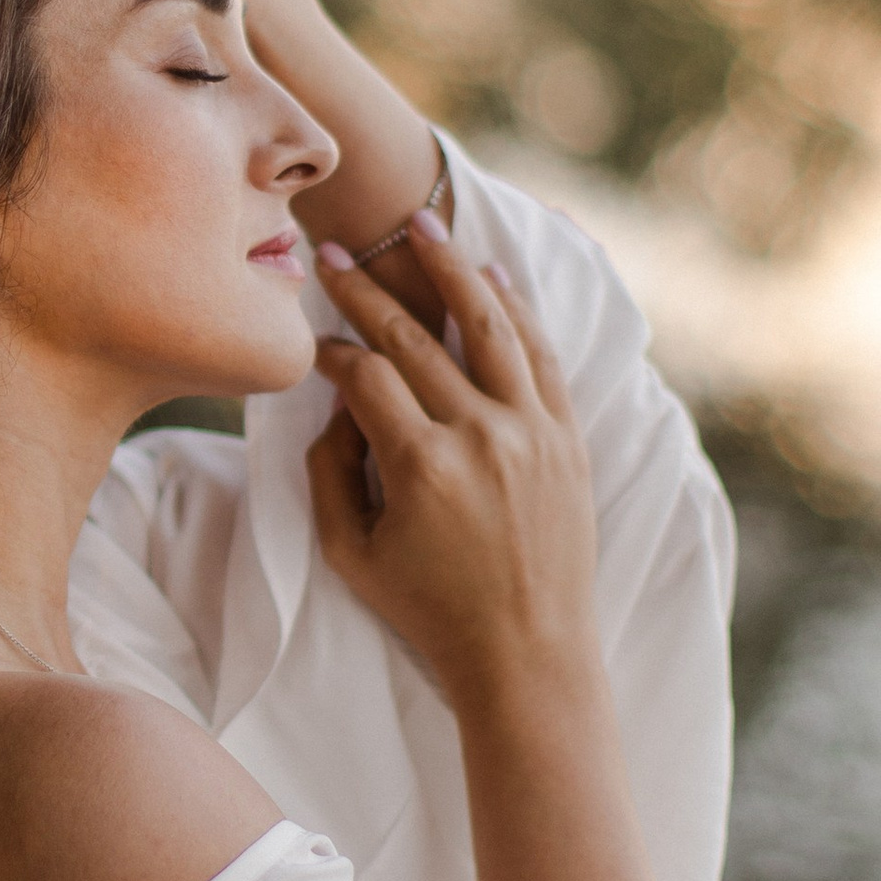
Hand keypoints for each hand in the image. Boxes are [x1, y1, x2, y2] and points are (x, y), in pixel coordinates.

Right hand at [305, 218, 601, 722]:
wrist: (528, 654)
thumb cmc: (431, 611)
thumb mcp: (351, 554)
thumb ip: (330, 475)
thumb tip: (334, 408)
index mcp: (422, 466)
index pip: (365, 375)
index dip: (330, 349)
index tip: (311, 337)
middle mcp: (482, 437)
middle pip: (416, 338)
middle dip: (368, 289)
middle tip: (334, 252)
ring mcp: (532, 433)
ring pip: (490, 326)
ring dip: (452, 269)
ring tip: (423, 226)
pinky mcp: (568, 440)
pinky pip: (540, 356)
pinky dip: (518, 311)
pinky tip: (493, 277)